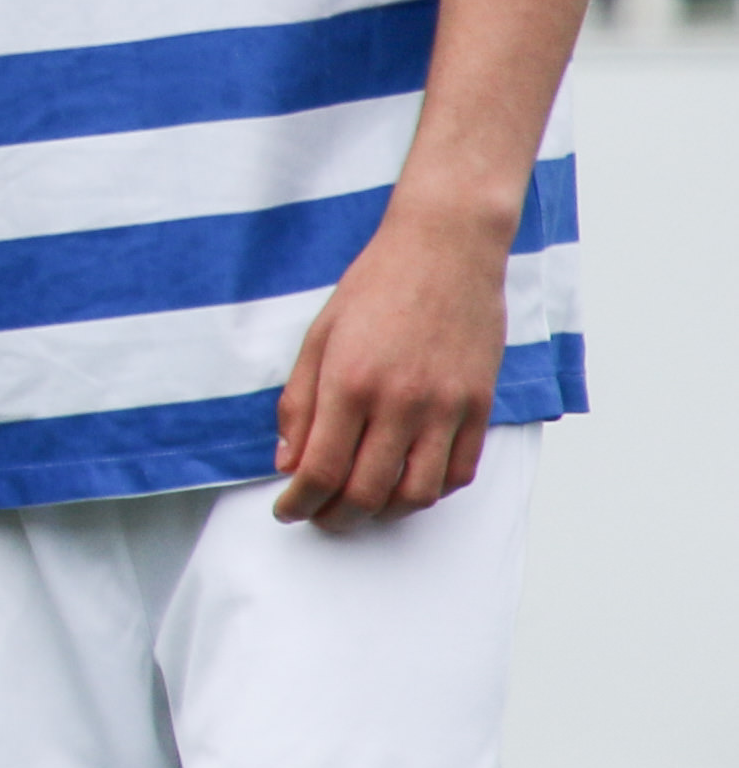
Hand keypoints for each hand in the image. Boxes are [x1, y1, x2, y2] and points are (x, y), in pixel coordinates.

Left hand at [273, 200, 509, 526]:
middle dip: (335, 518)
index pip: (321, 470)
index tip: (288, 510)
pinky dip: (431, 492)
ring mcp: (447, 407)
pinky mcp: (480, 406)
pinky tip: (406, 484)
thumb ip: (299, 404)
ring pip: (417, 495)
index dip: (299, 502)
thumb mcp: (318, 337)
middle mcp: (400, 402)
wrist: (445, 249)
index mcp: (350, 382)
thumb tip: (287, 462)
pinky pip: (459, 473)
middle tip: (319, 517)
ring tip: (361, 506)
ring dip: (384, 514)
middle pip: (367, 493)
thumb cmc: (376, 286)